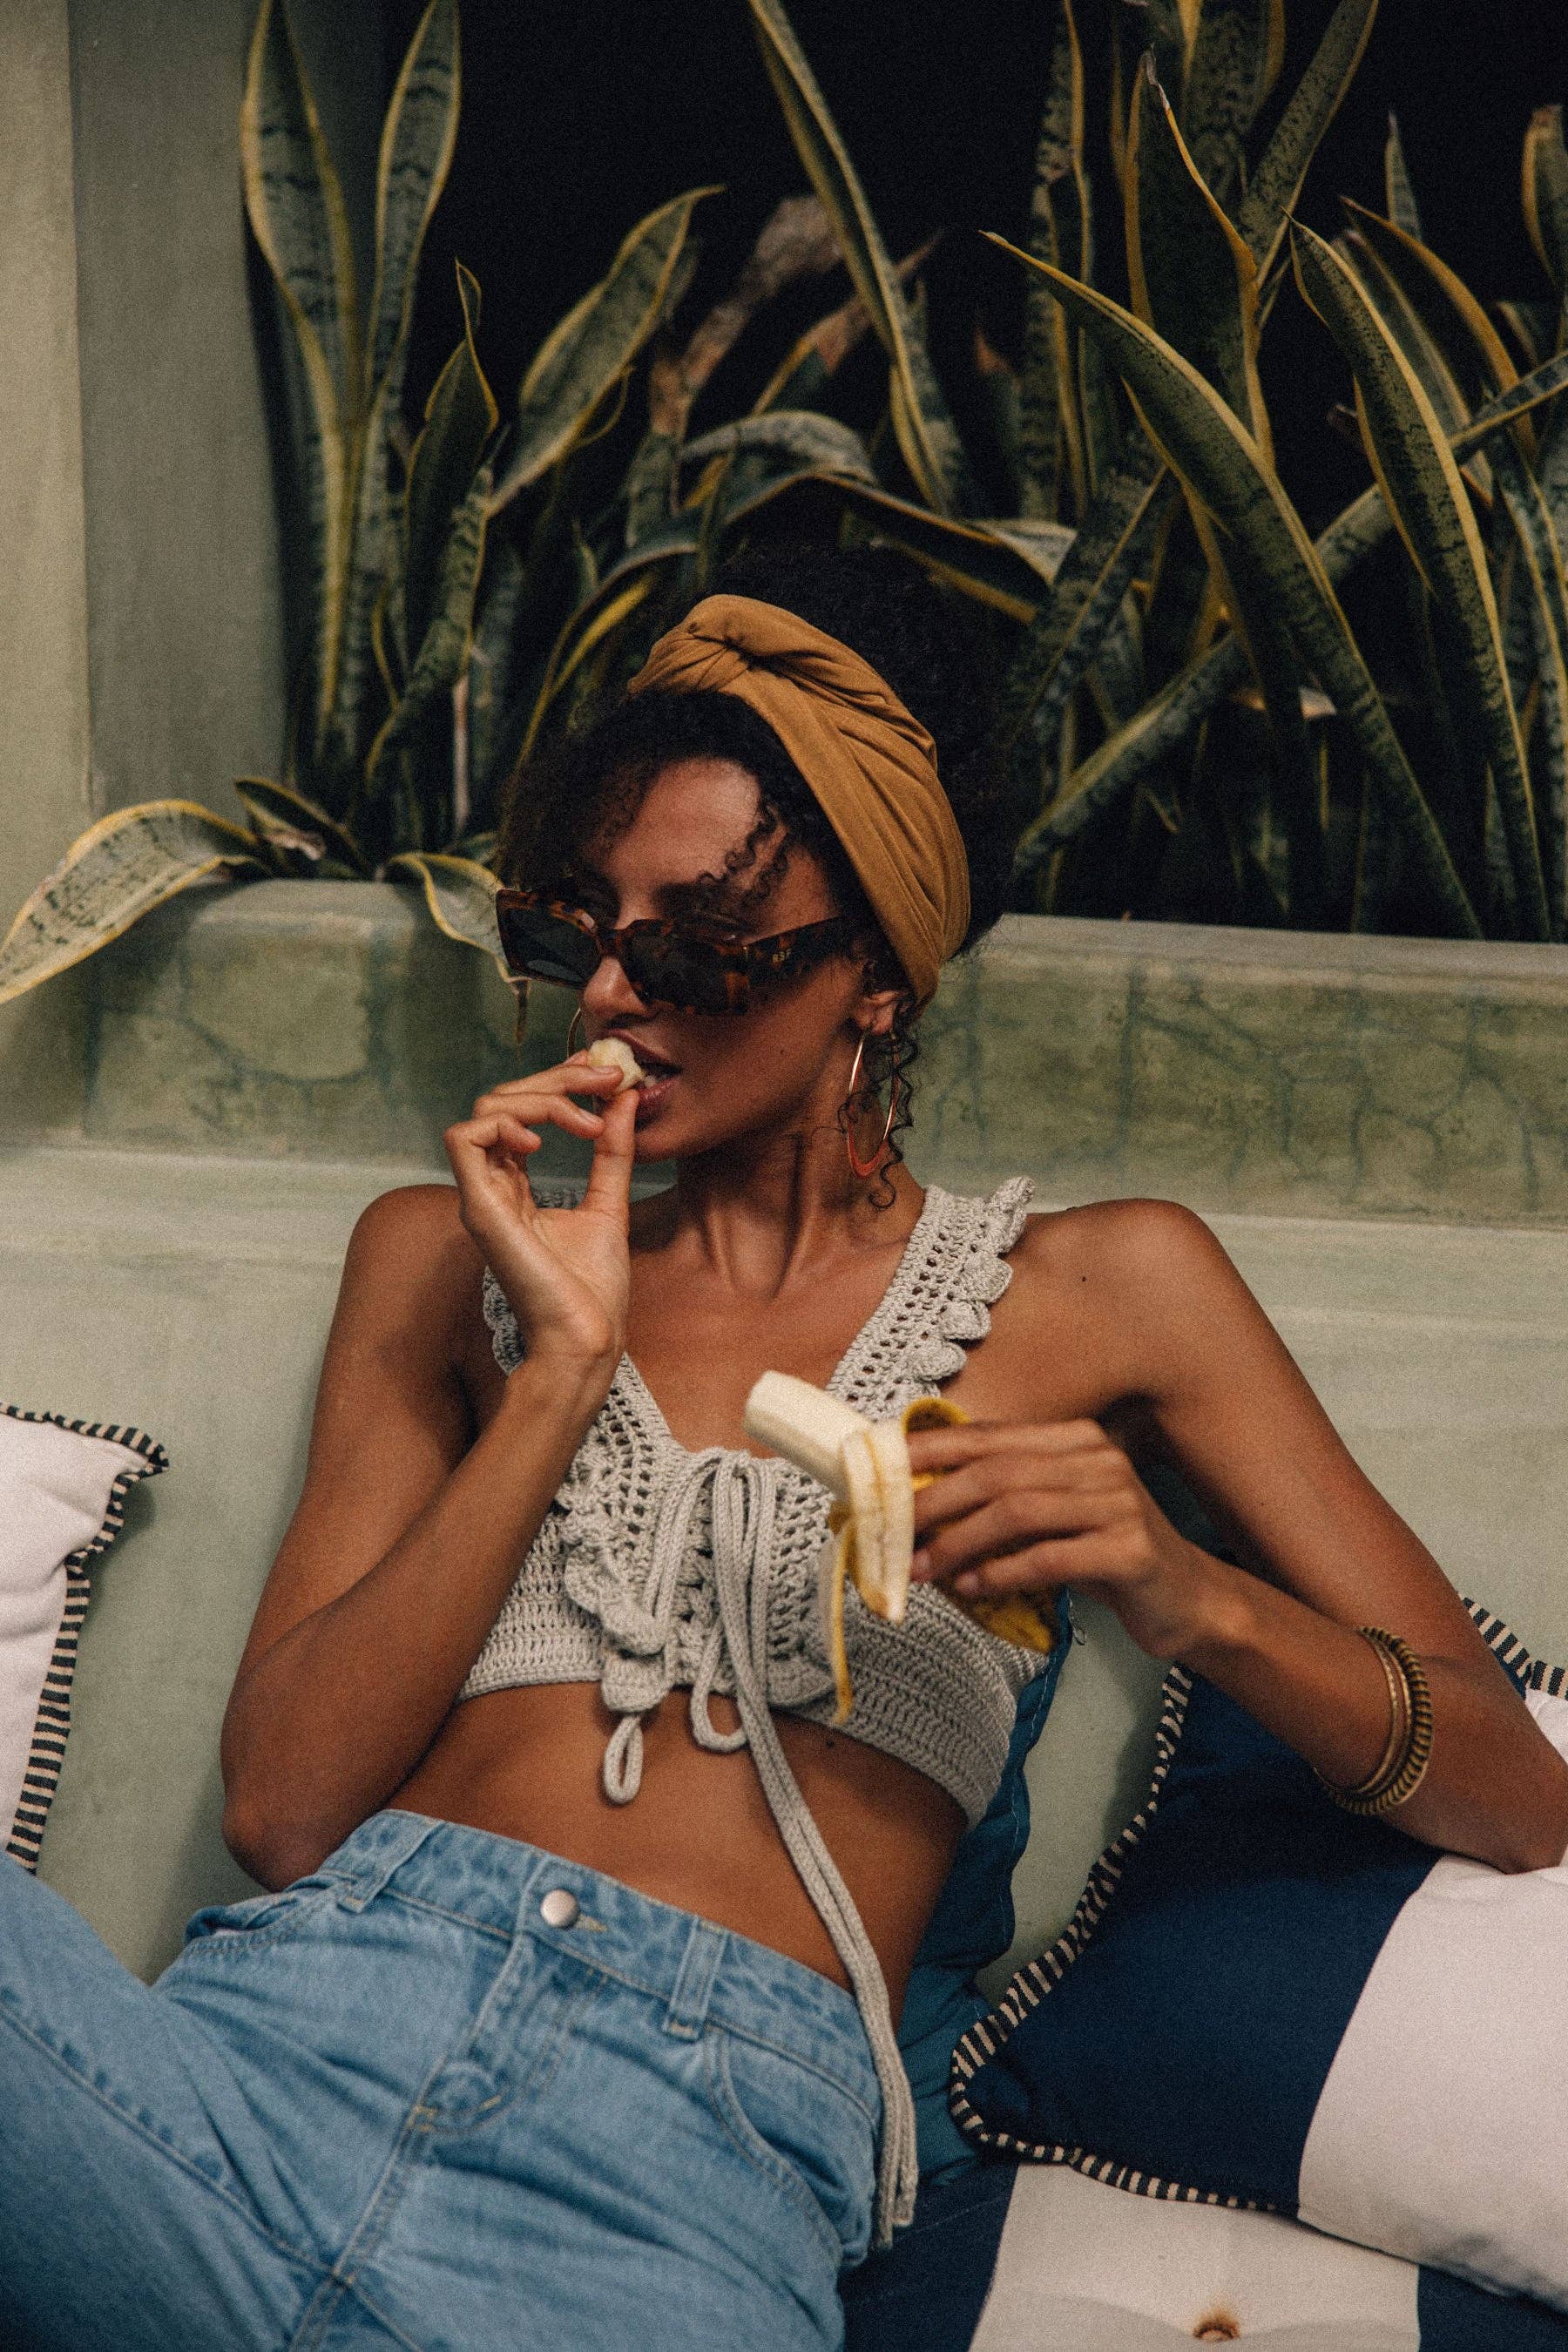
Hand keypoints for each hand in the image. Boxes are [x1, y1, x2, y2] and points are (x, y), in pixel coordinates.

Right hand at [444, 1054, 636, 1377]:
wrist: (587, 1338)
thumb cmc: (593, 1289)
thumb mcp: (609, 1203)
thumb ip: (612, 1152)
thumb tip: (625, 1099)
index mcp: (515, 1185)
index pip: (521, 1110)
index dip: (560, 1082)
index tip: (608, 1077)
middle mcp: (492, 1185)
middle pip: (502, 1099)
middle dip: (557, 1079)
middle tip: (606, 1080)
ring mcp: (482, 1196)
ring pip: (484, 1110)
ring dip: (539, 1098)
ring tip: (587, 1122)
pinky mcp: (479, 1209)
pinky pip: (464, 1139)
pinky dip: (504, 1124)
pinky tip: (543, 1144)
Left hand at [907, 1419, 1219, 1661]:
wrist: (1187, 1599)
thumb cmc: (1105, 1555)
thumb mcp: (1055, 1516)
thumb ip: (1004, 1500)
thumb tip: (920, 1505)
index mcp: (1076, 1440)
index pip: (991, 1437)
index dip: (934, 1450)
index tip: (885, 1467)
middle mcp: (1100, 1461)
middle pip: (998, 1473)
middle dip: (936, 1503)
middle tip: (893, 1536)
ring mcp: (1120, 1504)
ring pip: (1018, 1513)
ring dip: (960, 1543)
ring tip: (924, 1570)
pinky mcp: (1132, 1551)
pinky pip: (1051, 1557)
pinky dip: (1003, 1572)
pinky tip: (975, 1588)